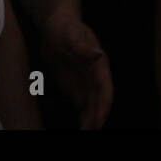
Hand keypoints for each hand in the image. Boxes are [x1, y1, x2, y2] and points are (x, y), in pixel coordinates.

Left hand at [43, 9, 112, 128]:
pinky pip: (82, 106)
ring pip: (92, 107)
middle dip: (96, 118)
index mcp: (99, 64)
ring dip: (90, 121)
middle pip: (99, 102)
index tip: (99, 119)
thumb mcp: (70, 34)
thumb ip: (82, 47)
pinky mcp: (76, 87)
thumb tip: (98, 55)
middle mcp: (96, 77)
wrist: (55, 27)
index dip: (103, 104)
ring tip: (84, 133)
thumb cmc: (64, 27)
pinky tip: (81, 128)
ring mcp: (87, 83)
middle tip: (89, 132)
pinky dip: (83, 117)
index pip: (105, 88)